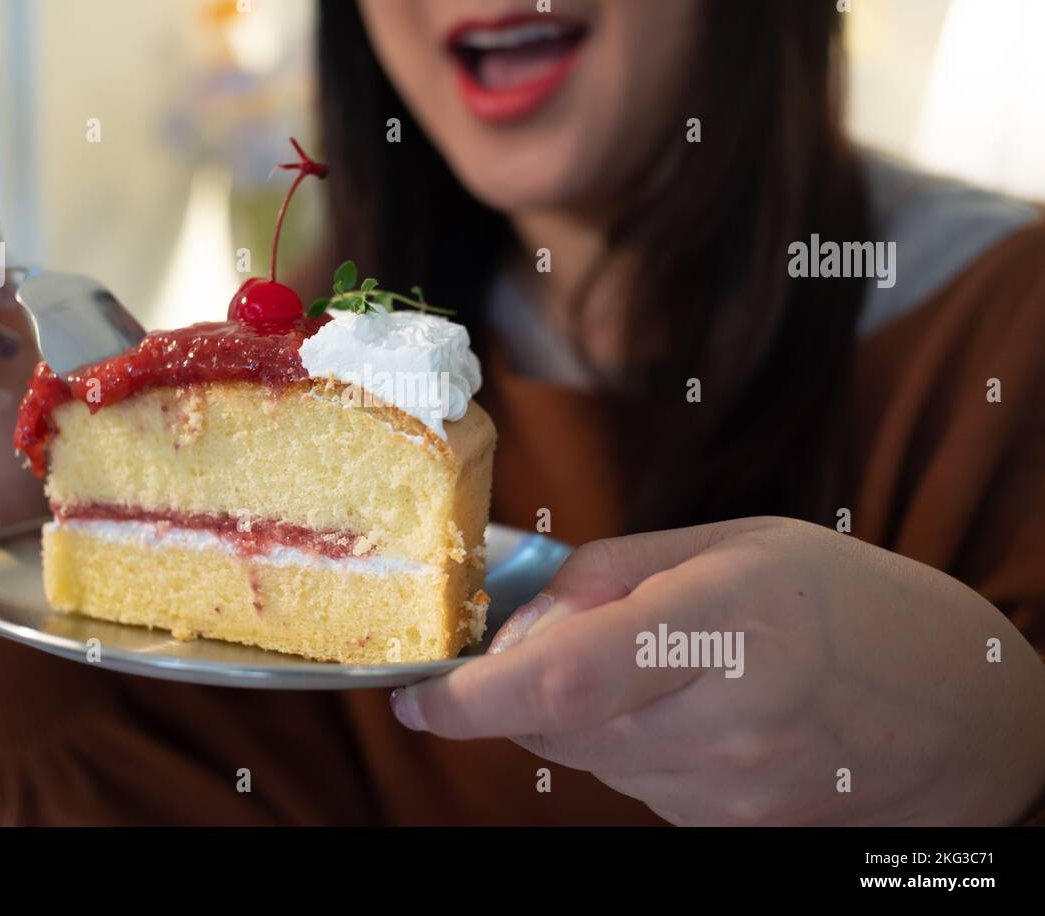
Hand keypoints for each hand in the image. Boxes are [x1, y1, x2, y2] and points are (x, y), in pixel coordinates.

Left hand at [393, 517, 1044, 824]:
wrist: (960, 710)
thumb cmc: (844, 601)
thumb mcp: (731, 542)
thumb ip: (608, 576)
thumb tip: (514, 623)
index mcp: (727, 622)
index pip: (564, 681)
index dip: (470, 698)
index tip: (415, 698)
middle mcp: (727, 720)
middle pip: (557, 724)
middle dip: (519, 686)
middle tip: (549, 639)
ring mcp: (732, 793)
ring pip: (586, 759)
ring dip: (576, 713)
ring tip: (650, 666)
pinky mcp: (732, 832)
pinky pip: (632, 786)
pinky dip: (624, 744)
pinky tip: (684, 710)